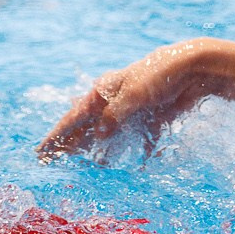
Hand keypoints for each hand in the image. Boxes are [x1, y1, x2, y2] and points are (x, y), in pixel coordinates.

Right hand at [37, 40, 219, 159]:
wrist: (193, 68)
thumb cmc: (158, 75)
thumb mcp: (133, 95)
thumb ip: (114, 116)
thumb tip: (98, 135)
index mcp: (103, 91)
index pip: (73, 118)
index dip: (57, 137)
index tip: (40, 153)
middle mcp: (114, 101)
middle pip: (88, 127)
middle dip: (73, 144)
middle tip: (53, 161)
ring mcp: (133, 110)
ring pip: (111, 133)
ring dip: (102, 149)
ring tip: (90, 165)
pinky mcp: (152, 117)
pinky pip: (142, 137)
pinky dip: (139, 149)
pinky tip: (136, 164)